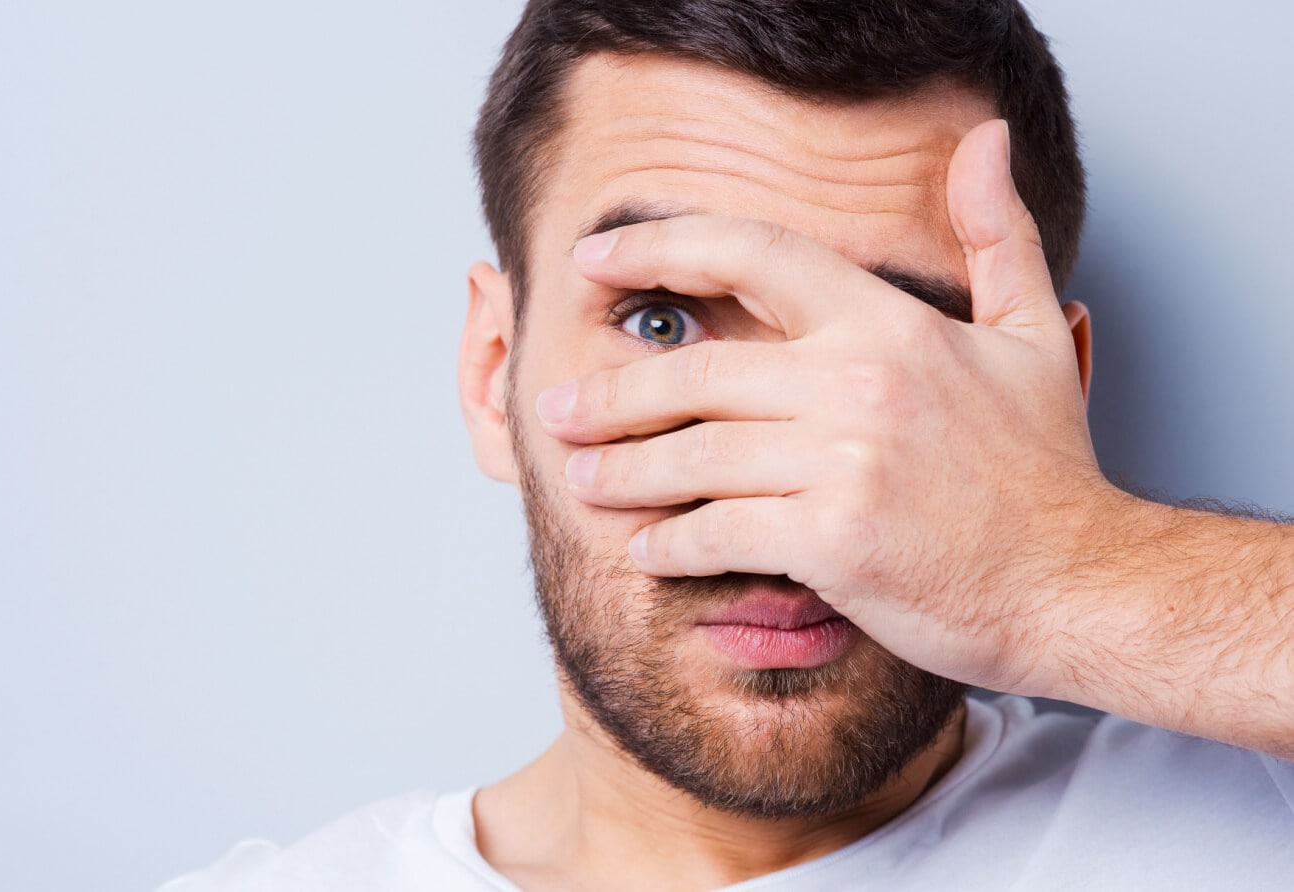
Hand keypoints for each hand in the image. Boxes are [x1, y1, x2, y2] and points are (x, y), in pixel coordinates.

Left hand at [536, 120, 1120, 694]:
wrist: (1079, 582)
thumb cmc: (1045, 469)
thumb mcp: (1033, 333)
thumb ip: (998, 235)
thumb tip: (984, 143)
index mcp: (886, 324)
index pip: (750, 255)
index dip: (661, 247)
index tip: (595, 259)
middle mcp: (854, 382)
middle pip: (692, 372)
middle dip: (610, 393)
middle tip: (557, 406)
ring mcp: (841, 462)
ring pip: (690, 455)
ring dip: (622, 472)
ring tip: (581, 477)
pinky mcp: (831, 541)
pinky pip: (716, 531)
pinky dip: (668, 544)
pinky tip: (643, 548)